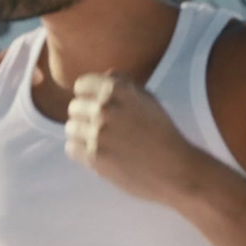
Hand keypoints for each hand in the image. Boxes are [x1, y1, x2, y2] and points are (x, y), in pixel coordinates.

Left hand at [65, 70, 200, 203]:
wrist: (175, 170)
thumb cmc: (163, 134)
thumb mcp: (149, 99)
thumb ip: (124, 84)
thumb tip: (104, 74)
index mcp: (118, 90)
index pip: (81, 85)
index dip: (87, 95)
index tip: (94, 105)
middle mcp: (105, 108)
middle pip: (74, 107)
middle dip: (85, 116)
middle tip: (102, 128)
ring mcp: (97, 133)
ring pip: (70, 128)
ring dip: (82, 134)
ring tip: (100, 142)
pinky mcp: (94, 156)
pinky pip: (71, 148)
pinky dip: (80, 151)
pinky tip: (97, 153)